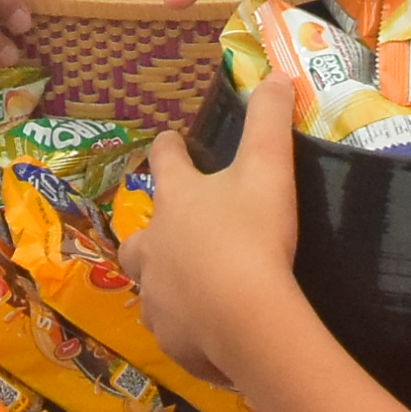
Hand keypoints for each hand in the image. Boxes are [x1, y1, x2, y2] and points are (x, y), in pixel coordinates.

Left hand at [122, 79, 302, 387]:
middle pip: (137, 236)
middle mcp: (154, 247)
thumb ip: (269, 119)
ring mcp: (157, 296)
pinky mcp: (170, 338)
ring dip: (166, 283)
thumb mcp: (268, 167)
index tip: (171, 140)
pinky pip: (174, 330)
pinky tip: (209, 330)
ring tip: (194, 287)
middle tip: (176, 232)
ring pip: (150, 286)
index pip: (163, 162)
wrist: (246, 317)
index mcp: (176, 201)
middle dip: (150, 231)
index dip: (168, 148)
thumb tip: (273, 74)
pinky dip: (187, 327)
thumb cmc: (253, 234)